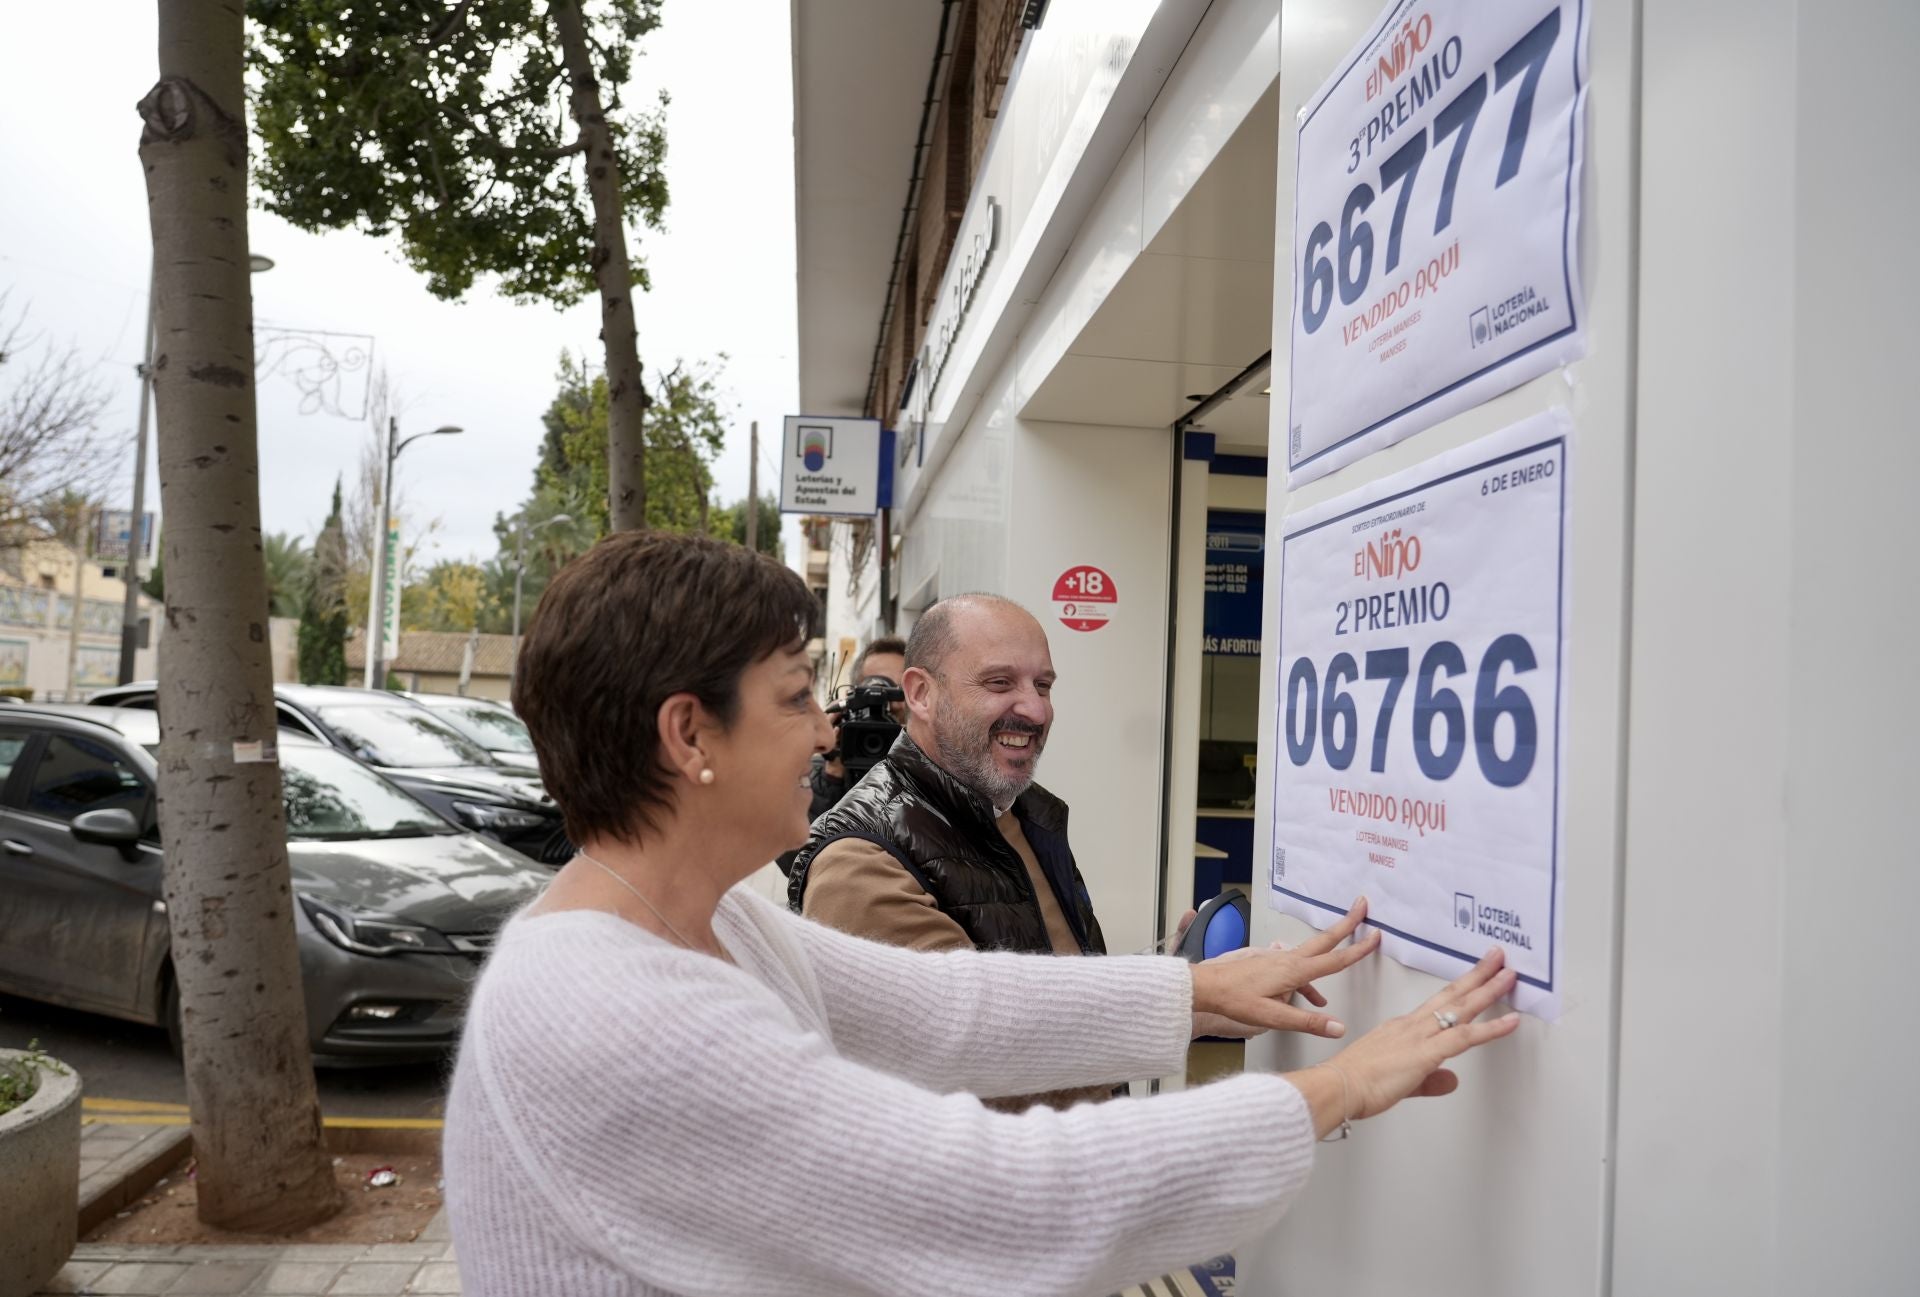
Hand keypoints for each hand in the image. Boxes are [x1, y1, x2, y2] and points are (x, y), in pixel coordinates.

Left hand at [1188, 898, 1378, 1038]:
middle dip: (1347, 923)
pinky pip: (1297, 965)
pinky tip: (1310, 995)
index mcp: (1294, 971)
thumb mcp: (1273, 1018)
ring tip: (1348, 947)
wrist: (1206, 986)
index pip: (1334, 960)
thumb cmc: (1234, 1000)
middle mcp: (1288, 959)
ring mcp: (1277, 958)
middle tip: (1362, 905)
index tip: (1375, 936)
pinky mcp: (1268, 962)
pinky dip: (1309, 974)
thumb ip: (1307, 1023)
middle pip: (1325, 940)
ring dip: (1331, 945)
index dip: (1358, 949)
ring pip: (1312, 951)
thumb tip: (1339, 1027)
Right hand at [1295, 946, 1520, 1136]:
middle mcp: (1412, 1026)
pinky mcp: (1425, 1053)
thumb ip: (1430, 1082)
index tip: (1475, 978)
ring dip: (1488, 990)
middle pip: (1451, 995)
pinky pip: (1464, 1037)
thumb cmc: (1354, 1083)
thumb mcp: (1400, 1082)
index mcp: (1403, 1029)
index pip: (1438, 1005)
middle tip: (1497, 958)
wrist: (1337, 1086)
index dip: (1460, 990)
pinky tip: (1510, 1021)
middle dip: (1477, 975)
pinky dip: (1491, 1029)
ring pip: (1461, 1008)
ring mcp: (1419, 1036)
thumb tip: (1452, 1080)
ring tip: (1508, 975)